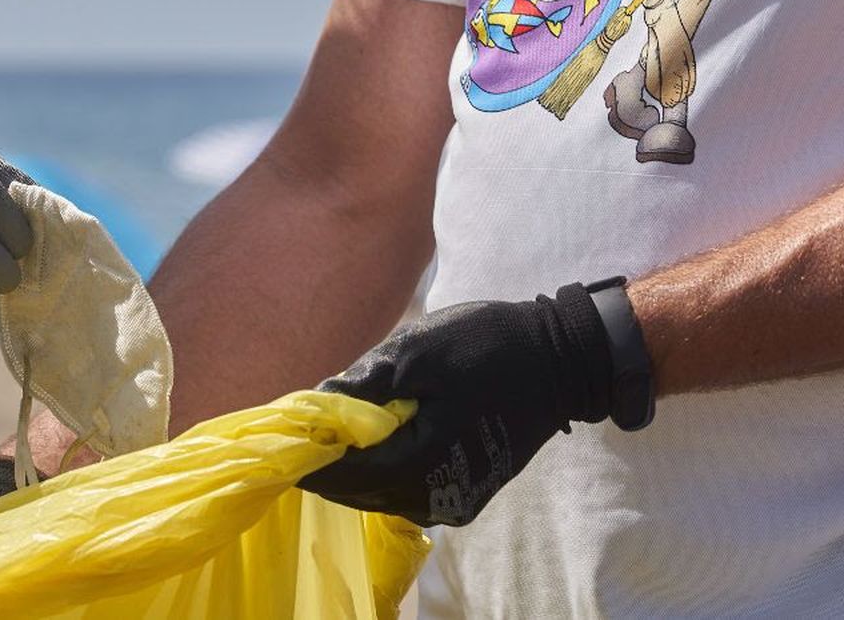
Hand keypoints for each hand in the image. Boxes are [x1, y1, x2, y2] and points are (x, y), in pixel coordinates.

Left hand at [299, 284, 635, 526]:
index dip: (311, 458)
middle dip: (329, 464)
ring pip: (381, 494)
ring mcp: (453, 499)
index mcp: (423, 461)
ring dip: (354, 468)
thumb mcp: (416, 350)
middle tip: (301, 432)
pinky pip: (406, 490)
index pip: (347, 475)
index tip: (282, 440)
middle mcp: (437, 496)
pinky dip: (382, 469)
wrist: (561, 358)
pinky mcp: (465, 492)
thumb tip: (315, 404)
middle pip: (360, 491)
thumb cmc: (488, 346)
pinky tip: (370, 441)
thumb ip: (364, 385)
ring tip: (330, 432)